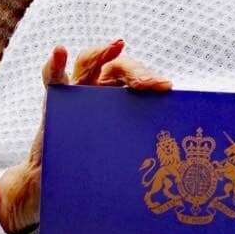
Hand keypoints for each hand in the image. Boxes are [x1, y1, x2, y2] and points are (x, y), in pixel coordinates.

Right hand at [0, 39, 170, 233]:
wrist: (54, 187)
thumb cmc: (97, 170)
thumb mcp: (123, 160)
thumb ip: (144, 159)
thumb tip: (183, 186)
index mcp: (122, 103)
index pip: (139, 82)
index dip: (153, 80)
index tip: (166, 88)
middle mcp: (100, 92)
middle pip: (119, 68)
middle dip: (137, 70)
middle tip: (151, 84)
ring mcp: (76, 93)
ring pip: (89, 63)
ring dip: (102, 53)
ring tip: (115, 46)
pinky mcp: (53, 102)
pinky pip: (51, 78)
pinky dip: (54, 63)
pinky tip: (59, 52)